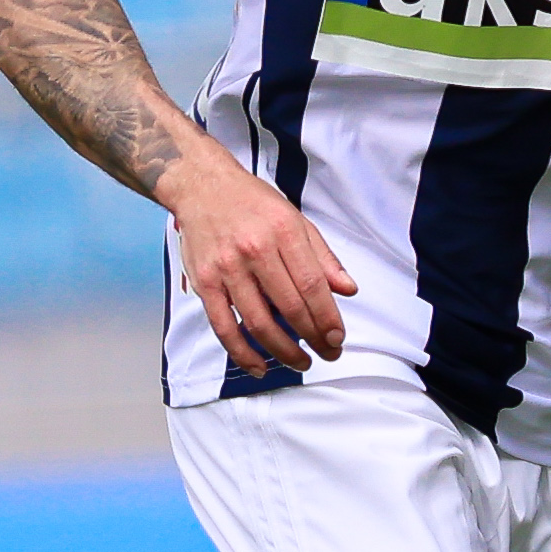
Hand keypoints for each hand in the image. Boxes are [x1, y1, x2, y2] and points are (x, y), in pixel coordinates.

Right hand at [157, 141, 357, 375]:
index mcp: (283, 232)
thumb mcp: (295, 218)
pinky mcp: (204, 282)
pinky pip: (223, 326)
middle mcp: (255, 250)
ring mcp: (227, 268)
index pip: (312, 285)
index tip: (338, 337)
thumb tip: (348, 290)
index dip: (328, 317)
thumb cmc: (252, 202)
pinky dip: (242, 352)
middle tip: (328, 354)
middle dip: (313, 337)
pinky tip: (259, 366)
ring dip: (283, 350)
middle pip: (290, 306)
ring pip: (259, 322)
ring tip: (301, 363)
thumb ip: (323, 256)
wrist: (202, 185)